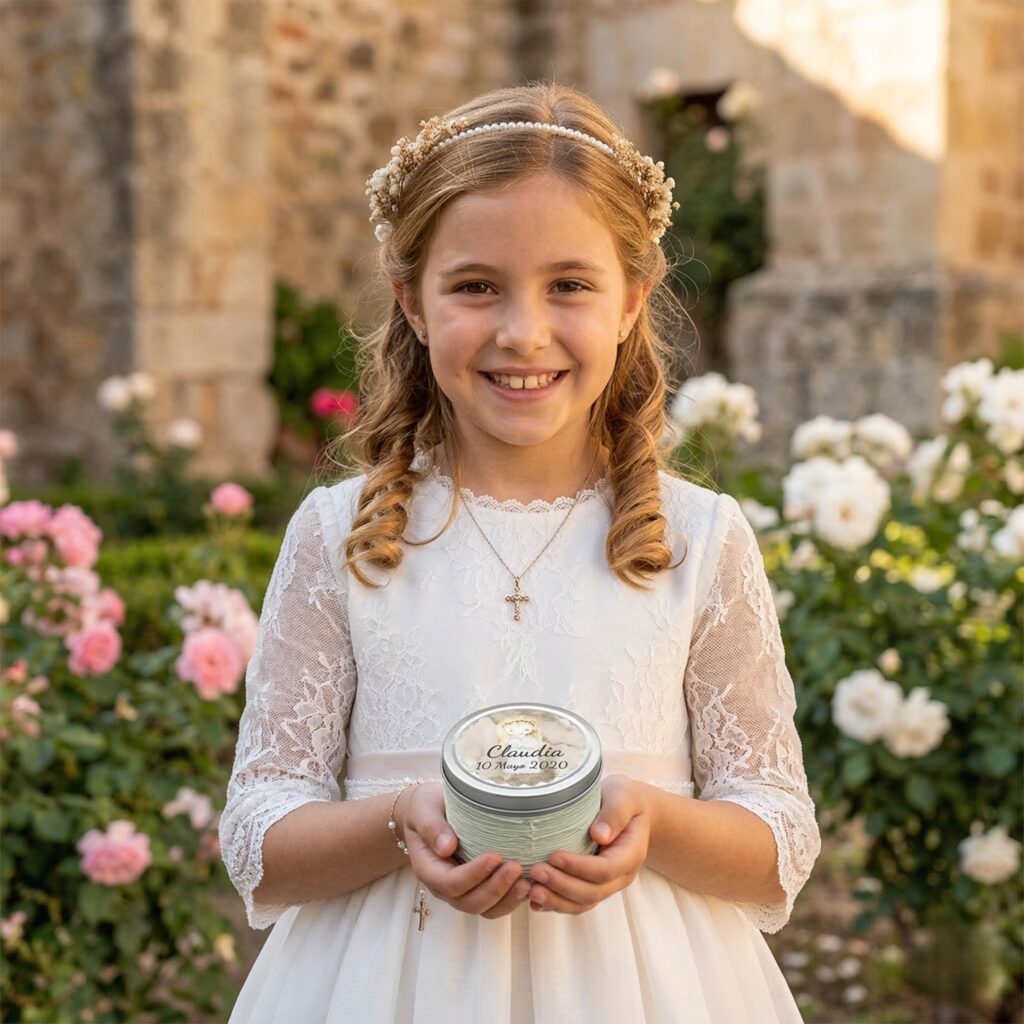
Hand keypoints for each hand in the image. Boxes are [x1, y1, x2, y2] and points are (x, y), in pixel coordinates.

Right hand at [396, 782, 530, 919]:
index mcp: (429, 869)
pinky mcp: (478, 887)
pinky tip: (528, 885)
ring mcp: (462, 890)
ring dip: (506, 899)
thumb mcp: (423, 809)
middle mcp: (444, 886)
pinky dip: (511, 899)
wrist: (428, 810)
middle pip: (469, 902)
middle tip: (516, 868)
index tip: (495, 856)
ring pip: (484, 909)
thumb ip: (431, 827)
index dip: (473, 874)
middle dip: (494, 889)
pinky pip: (494, 904)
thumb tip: (446, 847)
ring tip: (527, 883)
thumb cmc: (426, 807)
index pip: (450, 882)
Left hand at [526, 774, 651, 914]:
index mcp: (631, 854)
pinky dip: (554, 904)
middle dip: (562, 885)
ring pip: (582, 903)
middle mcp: (620, 875)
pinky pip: (574, 903)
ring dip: (556, 900)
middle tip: (535, 871)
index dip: (579, 867)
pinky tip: (533, 899)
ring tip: (531, 890)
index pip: (606, 870)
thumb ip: (615, 813)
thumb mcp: (624, 796)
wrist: (629, 809)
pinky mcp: (591, 886)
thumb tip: (599, 835)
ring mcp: (606, 885)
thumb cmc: (625, 799)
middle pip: (592, 892)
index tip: (553, 856)